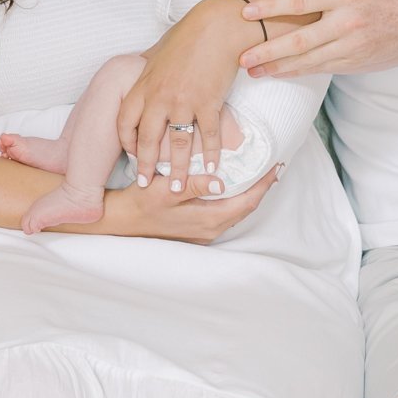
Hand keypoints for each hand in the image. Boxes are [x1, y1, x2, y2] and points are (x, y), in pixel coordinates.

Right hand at [99, 164, 279, 240]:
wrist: (121, 223)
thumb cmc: (141, 204)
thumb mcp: (165, 190)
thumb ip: (194, 185)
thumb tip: (221, 182)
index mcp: (208, 219)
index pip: (247, 201)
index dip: (264, 183)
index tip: (276, 165)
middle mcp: (210, 229)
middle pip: (246, 207)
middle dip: (261, 187)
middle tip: (272, 165)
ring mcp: (204, 232)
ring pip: (236, 211)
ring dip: (248, 193)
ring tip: (256, 173)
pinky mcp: (196, 231)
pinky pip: (224, 214)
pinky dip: (233, 199)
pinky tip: (231, 186)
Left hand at [116, 0, 246, 198]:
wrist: (216, 26)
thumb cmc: (188, 35)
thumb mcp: (158, 52)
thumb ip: (148, 69)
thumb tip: (141, 71)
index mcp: (144, 85)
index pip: (125, 121)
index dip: (126, 142)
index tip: (131, 155)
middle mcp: (159, 97)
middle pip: (147, 140)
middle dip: (146, 166)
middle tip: (147, 184)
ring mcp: (184, 101)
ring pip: (177, 144)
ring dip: (178, 169)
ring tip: (177, 188)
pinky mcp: (208, 102)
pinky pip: (207, 135)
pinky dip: (211, 154)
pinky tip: (212, 168)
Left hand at [240, 0, 397, 78]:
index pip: (299, 1)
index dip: (270, 8)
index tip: (245, 12)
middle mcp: (348, 21)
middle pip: (298, 40)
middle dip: (267, 50)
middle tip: (242, 57)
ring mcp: (353, 46)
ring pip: (309, 61)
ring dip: (279, 68)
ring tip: (254, 72)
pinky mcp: (358, 62)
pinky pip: (323, 69)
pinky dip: (301, 72)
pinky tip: (283, 73)